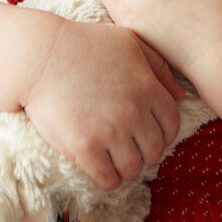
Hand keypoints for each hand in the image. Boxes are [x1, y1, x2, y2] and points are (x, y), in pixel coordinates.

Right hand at [21, 16, 184, 190]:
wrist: (41, 55)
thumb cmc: (84, 44)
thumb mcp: (128, 42)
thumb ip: (158, 66)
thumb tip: (180, 94)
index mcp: (147, 87)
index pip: (172, 124)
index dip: (164, 132)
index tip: (150, 132)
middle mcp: (133, 111)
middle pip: (155, 150)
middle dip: (145, 151)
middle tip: (130, 146)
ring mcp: (109, 131)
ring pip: (133, 168)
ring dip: (127, 167)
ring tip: (115, 157)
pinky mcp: (84, 147)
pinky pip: (108, 179)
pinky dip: (108, 179)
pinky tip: (101, 168)